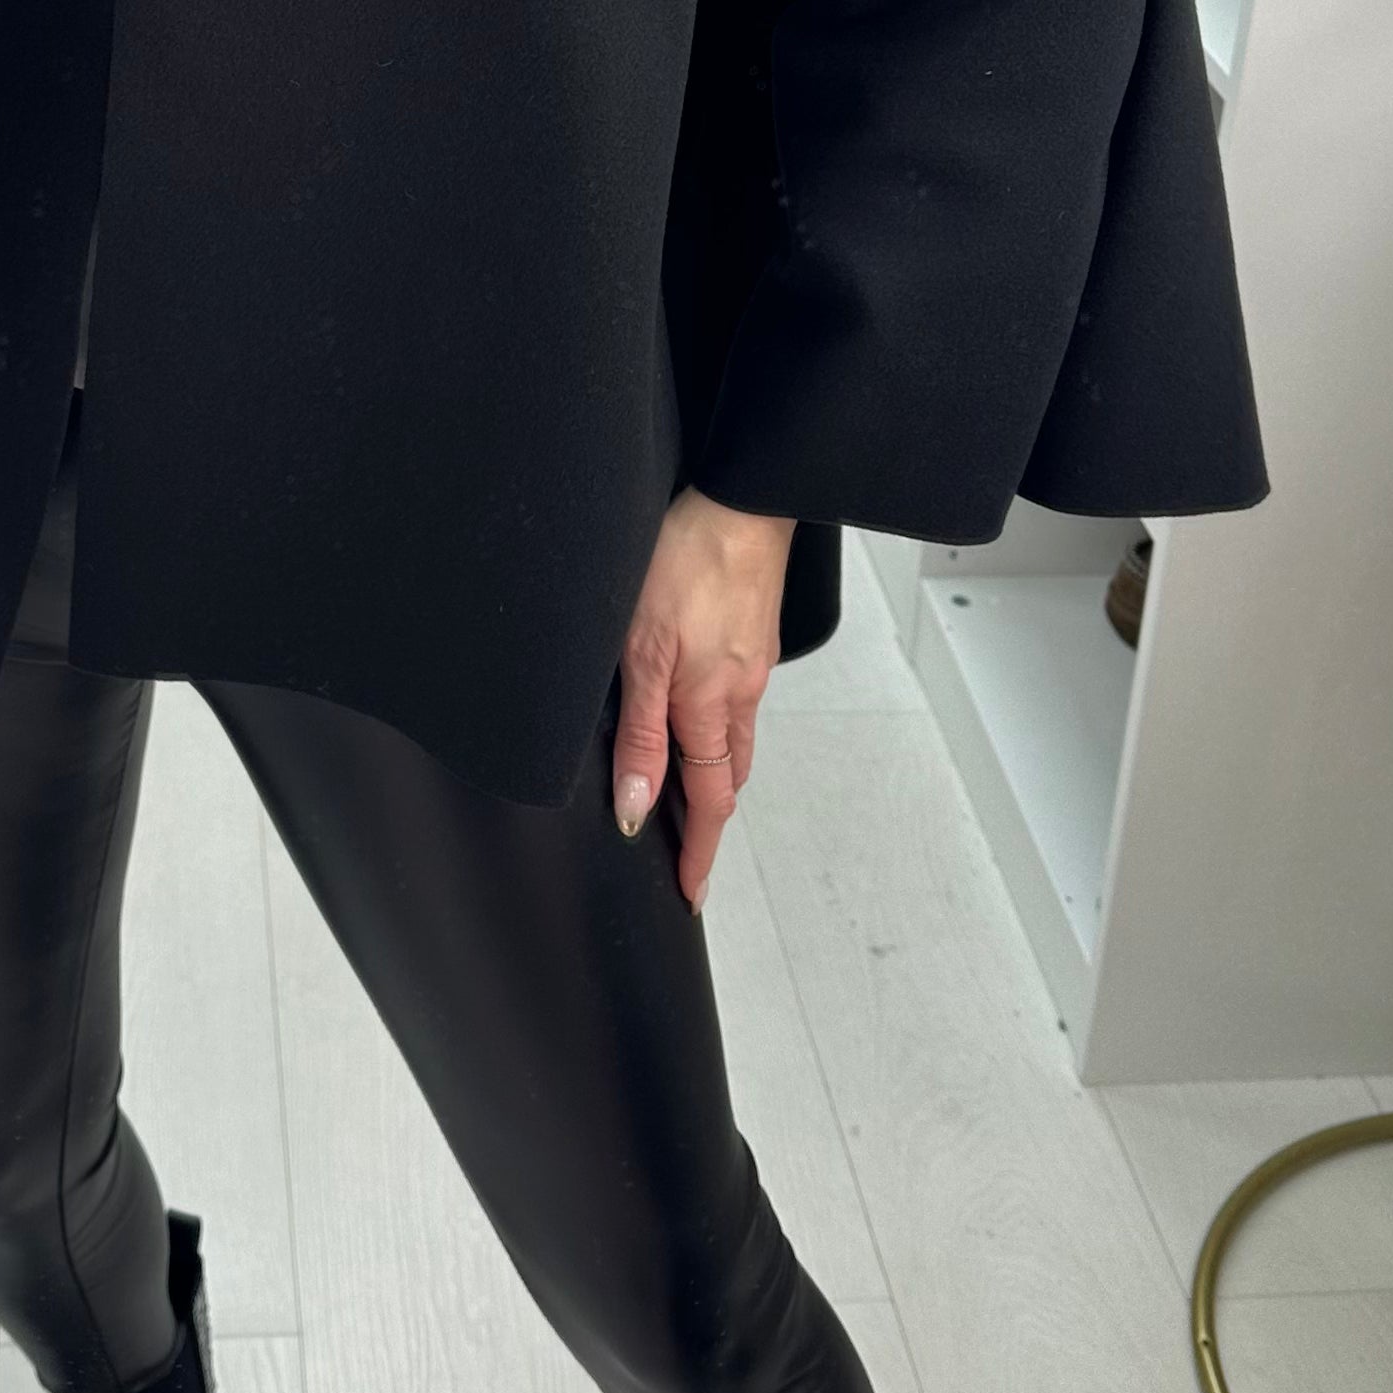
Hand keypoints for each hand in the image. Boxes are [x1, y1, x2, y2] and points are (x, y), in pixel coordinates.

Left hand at [611, 489, 795, 908]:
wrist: (742, 499)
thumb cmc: (685, 560)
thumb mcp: (641, 649)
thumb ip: (640, 731)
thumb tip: (637, 806)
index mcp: (707, 704)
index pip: (706, 803)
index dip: (696, 853)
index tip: (690, 893)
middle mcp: (738, 693)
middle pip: (726, 777)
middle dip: (706, 820)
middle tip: (681, 850)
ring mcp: (753, 665)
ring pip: (733, 738)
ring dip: (713, 773)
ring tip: (683, 791)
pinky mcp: (755, 637)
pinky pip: (738, 700)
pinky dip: (717, 726)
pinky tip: (694, 710)